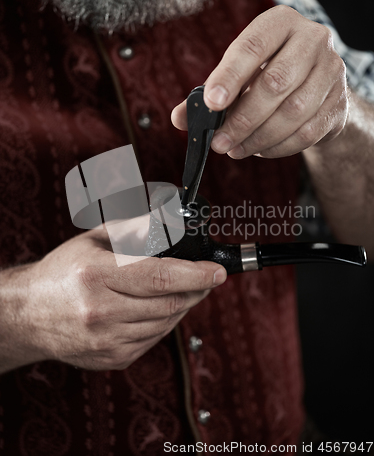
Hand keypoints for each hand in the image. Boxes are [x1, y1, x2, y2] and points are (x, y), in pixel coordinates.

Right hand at [1, 229, 225, 371]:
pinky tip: (158, 309)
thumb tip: (168, 220)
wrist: (29, 314)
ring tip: (181, 290)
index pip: (160, 276)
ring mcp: (106, 340)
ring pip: (166, 324)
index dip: (196, 274)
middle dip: (197, 289)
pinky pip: (154, 340)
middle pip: (170, 303)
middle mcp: (100, 311)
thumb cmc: (63, 272)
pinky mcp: (112, 358)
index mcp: (96, 274)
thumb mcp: (94, 240)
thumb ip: (133, 229)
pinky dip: (165, 324)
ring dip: (182, 306)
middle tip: (206, 278)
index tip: (218, 272)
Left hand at [172, 5, 347, 158]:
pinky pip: (307, 132)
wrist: (318, 88)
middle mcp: (312, 40)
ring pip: (293, 112)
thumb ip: (209, 94)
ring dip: (258, 138)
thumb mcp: (240, 75)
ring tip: (235, 149)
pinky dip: (278, 147)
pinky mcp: (339, 103)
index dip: (229, 76)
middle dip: (242, 119)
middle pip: (275, 83)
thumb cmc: (270, 75)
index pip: (252, 47)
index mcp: (280, 23)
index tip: (211, 104)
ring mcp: (331, 71)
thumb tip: (179, 118)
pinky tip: (259, 150)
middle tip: (219, 142)